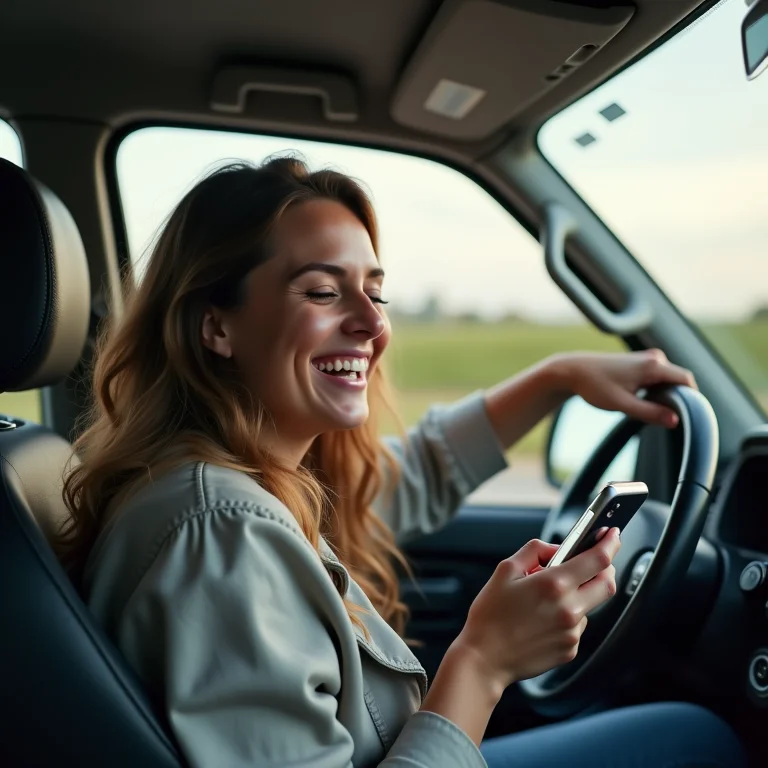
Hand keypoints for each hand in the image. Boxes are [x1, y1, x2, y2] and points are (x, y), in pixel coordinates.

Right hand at [453, 529, 620, 689]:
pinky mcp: (570, 650)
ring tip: (547, 599)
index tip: (612, 534)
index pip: (598, 559)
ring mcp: (572, 632)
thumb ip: (535, 550)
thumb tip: (557, 548)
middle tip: (594, 562)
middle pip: (607, 584)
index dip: (610, 543)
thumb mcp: (506, 569)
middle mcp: (569, 608)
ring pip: (590, 605)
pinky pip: (577, 626)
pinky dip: (567, 617)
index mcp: (554, 584)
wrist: (485, 658)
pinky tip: (543, 620)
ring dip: (579, 595)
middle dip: (606, 569)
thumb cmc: (491, 614)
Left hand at [553, 349, 695, 427]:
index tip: (685, 416)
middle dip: (675, 398)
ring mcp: (647, 358)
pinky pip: (658, 377)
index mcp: (653, 365)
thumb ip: (650, 413)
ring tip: (646, 408)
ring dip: (663, 395)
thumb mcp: (623, 404)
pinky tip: (640, 400)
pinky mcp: (640, 361)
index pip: (687, 381)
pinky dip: (655, 390)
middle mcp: (654, 357)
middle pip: (678, 380)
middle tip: (661, 416)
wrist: (573, 371)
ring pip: (667, 380)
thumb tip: (675, 420)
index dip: (691, 399)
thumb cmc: (595, 386)